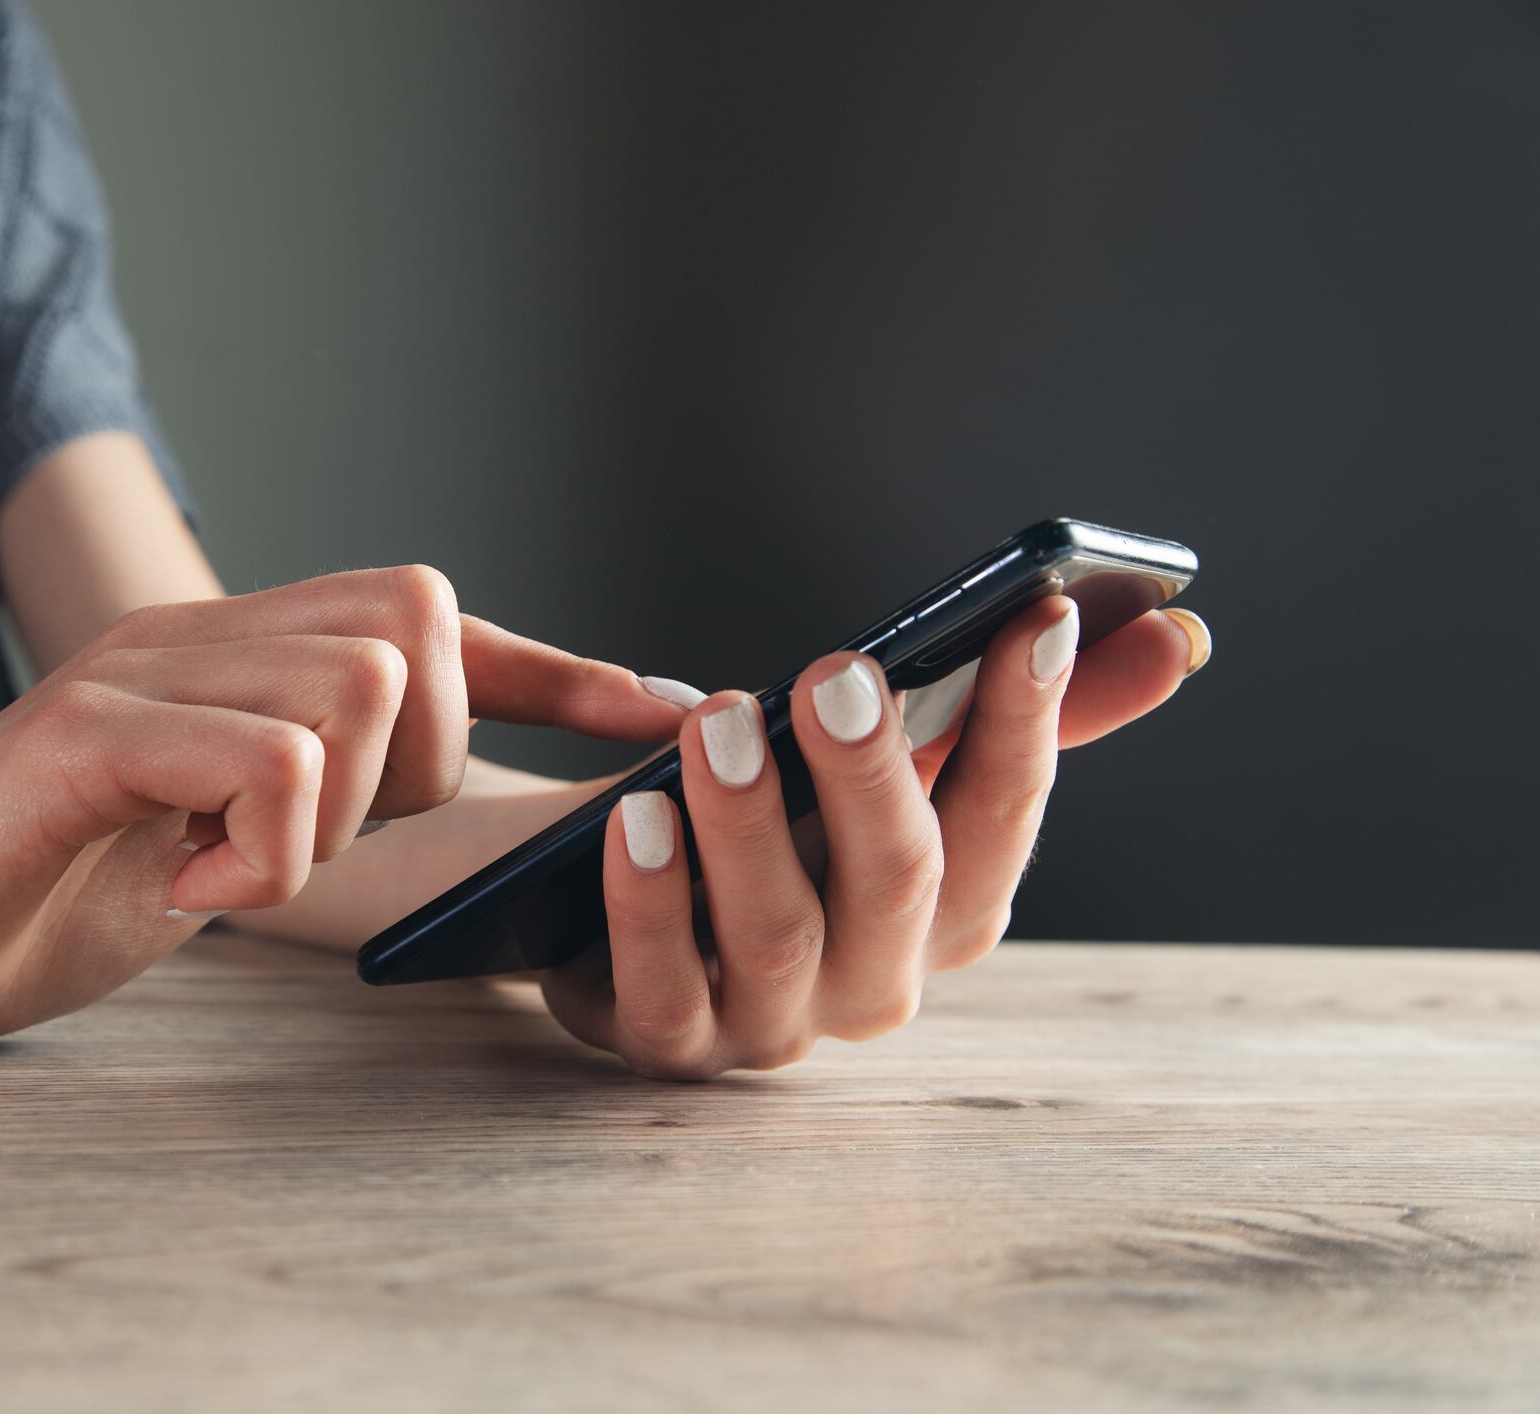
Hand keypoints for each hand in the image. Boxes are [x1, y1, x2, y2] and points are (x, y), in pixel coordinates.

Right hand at [0, 567, 685, 1053]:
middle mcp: (196, 631)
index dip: (561, 666)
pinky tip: (197, 886)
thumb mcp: (219, 848)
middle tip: (324, 842)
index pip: (436, 621)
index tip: (667, 710)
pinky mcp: (81, 734)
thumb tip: (457, 805)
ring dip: (335, 813)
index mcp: (239, 654)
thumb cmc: (40, 900)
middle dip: (427, 752)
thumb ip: (318, 799)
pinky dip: (265, 843)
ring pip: (357, 686)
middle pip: (418, 619)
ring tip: (236, 872)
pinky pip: (261, 754)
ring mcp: (137, 668)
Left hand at [540, 602, 1211, 1079]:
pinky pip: (663, 983)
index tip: (1037, 617)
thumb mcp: (886, 767)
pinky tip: (634, 815)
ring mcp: (771, 1020)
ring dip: (750, 819)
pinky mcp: (664, 1038)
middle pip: (899, 881)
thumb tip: (1173, 635)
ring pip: (778, 930)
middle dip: (874, 773)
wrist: (613, 904)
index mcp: (948, 907)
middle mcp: (878, 979)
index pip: (1003, 814)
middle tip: (835, 672)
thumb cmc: (773, 825)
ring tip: (718, 721)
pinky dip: (651, 898)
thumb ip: (1020, 715)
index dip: (1028, 720)